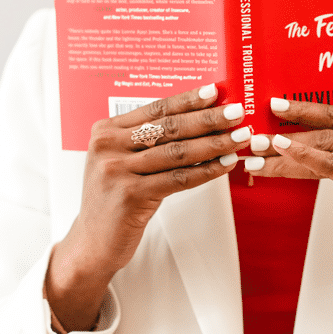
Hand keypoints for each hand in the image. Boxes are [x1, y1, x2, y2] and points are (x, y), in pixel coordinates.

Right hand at [46, 83, 249, 330]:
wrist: (92, 241)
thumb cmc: (114, 199)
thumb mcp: (121, 162)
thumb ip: (146, 141)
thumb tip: (197, 119)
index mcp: (105, 131)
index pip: (155, 109)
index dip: (188, 100)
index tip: (216, 92)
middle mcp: (107, 146)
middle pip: (168, 127)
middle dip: (208, 119)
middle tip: (237, 113)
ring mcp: (116, 170)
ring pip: (176, 152)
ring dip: (214, 144)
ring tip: (239, 138)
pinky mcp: (129, 195)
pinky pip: (178, 179)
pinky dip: (206, 171)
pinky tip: (226, 164)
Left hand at [247, 97, 332, 278]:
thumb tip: (305, 136)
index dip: (303, 108)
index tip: (274, 105)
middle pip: (327, 130)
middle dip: (285, 131)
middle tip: (252, 134)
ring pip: (323, 149)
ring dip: (283, 153)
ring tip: (255, 154)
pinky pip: (331, 166)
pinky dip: (302, 158)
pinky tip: (280, 154)